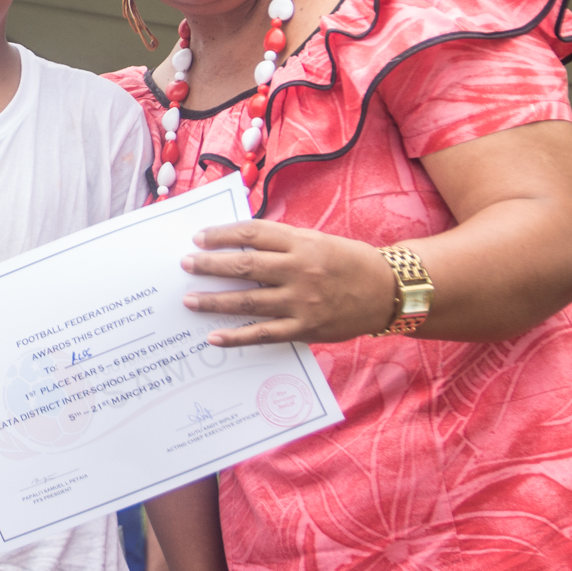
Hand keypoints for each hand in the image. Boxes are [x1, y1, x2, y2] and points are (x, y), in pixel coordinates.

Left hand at [180, 220, 394, 346]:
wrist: (386, 291)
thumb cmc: (347, 261)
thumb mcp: (316, 240)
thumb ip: (281, 242)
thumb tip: (239, 243)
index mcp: (301, 243)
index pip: (253, 234)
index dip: (222, 235)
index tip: (199, 238)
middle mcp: (299, 270)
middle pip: (245, 265)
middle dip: (210, 265)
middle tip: (185, 264)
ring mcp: (301, 302)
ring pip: (249, 300)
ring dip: (215, 301)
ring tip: (189, 300)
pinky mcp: (305, 328)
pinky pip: (263, 334)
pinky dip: (237, 336)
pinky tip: (214, 336)